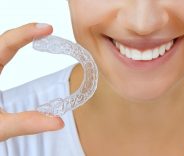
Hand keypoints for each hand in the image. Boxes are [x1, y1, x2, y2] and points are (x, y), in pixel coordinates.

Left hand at [0, 23, 63, 140]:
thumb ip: (26, 123)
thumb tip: (58, 121)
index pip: (6, 44)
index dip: (27, 33)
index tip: (48, 29)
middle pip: (3, 40)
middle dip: (25, 32)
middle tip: (48, 29)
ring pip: (0, 47)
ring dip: (18, 37)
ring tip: (38, 33)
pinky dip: (12, 47)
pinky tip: (19, 48)